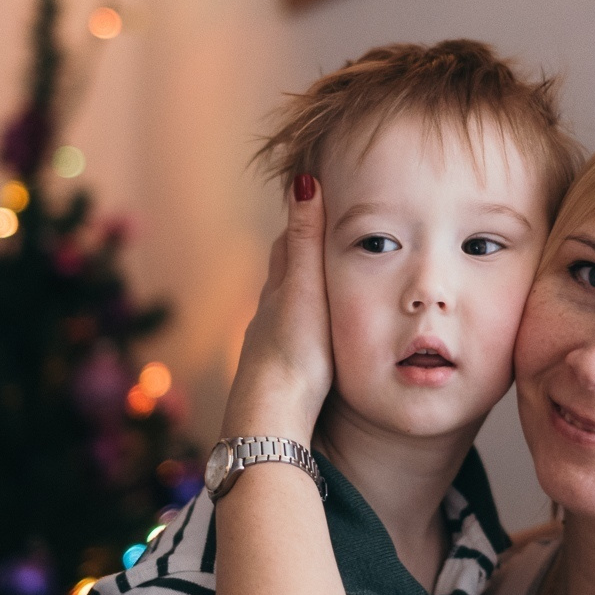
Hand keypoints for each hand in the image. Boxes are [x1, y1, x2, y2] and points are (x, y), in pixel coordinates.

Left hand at [223, 175, 333, 445]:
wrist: (272, 414)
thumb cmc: (295, 350)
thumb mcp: (305, 286)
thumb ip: (306, 240)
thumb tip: (303, 181)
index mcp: (279, 288)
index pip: (288, 243)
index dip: (303, 222)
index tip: (320, 202)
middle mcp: (269, 311)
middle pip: (282, 274)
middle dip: (301, 253)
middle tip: (325, 237)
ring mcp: (268, 342)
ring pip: (284, 307)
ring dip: (300, 293)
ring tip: (323, 285)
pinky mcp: (275, 371)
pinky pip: (289, 336)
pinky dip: (301, 325)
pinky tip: (310, 338)